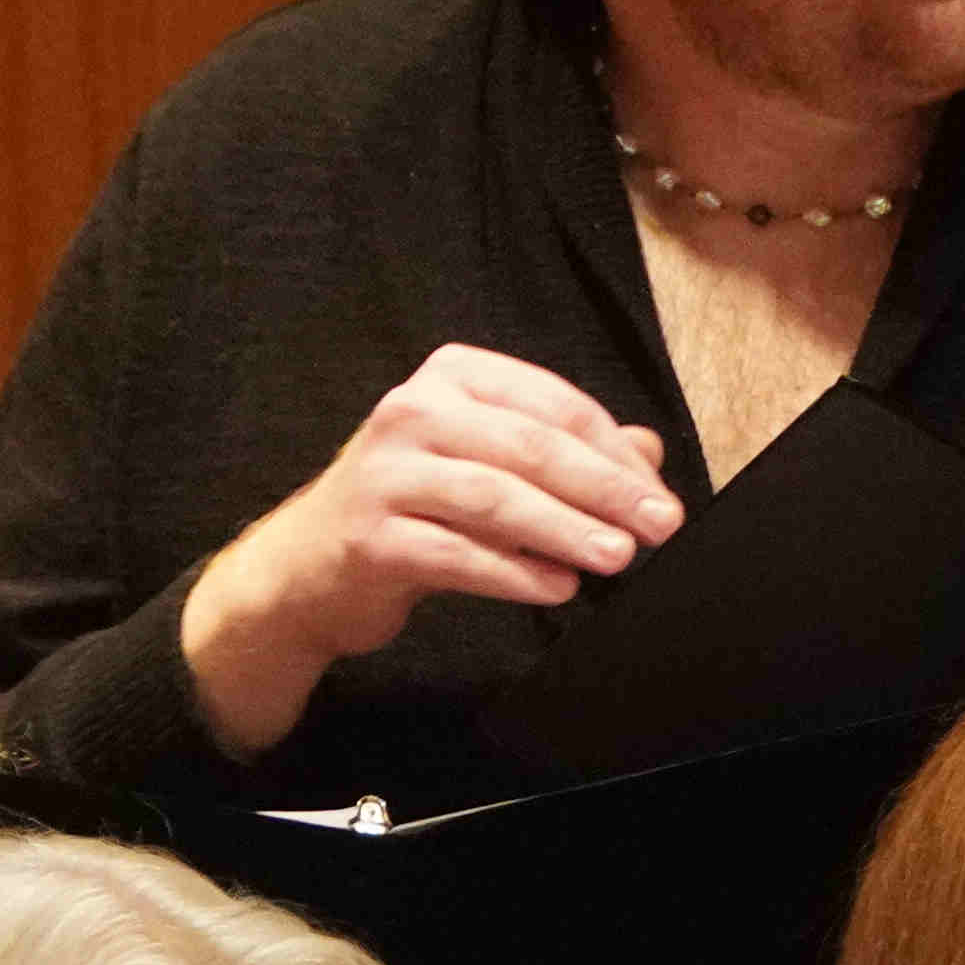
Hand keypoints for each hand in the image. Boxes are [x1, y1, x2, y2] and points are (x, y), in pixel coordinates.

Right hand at [180, 345, 681, 757]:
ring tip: (616, 556)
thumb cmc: (409, 509)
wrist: (307, 569)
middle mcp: (412, 412)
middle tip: (657, 525)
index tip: (658, 493)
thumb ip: (565, 453)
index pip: (551, 404)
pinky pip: (457, 554)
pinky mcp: (371, 538)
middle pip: (530, 446)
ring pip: (495, 497)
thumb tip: (646, 454)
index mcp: (451, 379)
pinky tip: (557, 586)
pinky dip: (515, 572)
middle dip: (604, 488)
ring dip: (565, 528)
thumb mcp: (488, 466)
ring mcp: (386, 474)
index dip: (614, 451)